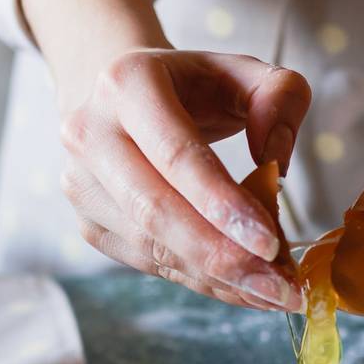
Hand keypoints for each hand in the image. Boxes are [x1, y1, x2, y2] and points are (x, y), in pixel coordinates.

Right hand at [25, 0, 309, 310]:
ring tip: (273, 291)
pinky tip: (243, 287)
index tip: (270, 244)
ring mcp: (83, 185)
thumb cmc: (192, 87)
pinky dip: (201, 281)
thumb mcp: (245, 72)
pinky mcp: (90, 224)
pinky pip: (150, 263)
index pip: (176, 155)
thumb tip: (277, 163)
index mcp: (127, 84)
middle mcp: (91, 134)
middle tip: (280, 286)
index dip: (222, 204)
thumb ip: (280, 97)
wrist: (123, 99)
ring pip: (151, 246)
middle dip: (223, 257)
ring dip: (217, 278)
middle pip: (156, 211)